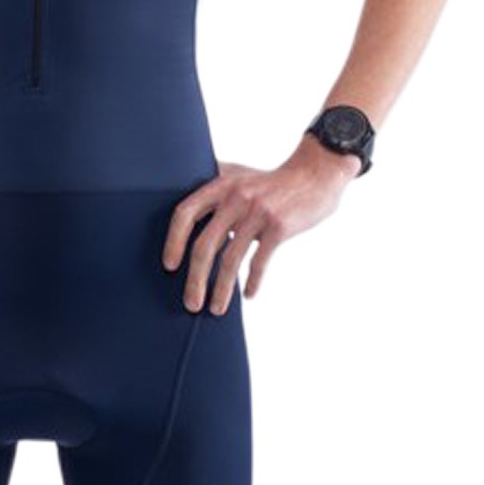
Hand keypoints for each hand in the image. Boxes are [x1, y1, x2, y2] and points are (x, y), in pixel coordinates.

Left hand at [161, 137, 361, 313]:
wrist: (314, 174)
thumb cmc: (271, 182)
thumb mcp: (238, 175)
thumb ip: (214, 189)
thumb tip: (186, 214)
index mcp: (220, 185)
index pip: (185, 213)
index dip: (174, 240)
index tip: (169, 265)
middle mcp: (235, 197)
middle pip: (205, 245)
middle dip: (195, 279)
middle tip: (191, 303)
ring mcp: (257, 212)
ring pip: (231, 259)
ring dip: (221, 289)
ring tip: (216, 309)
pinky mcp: (278, 226)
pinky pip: (259, 261)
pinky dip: (252, 281)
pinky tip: (248, 295)